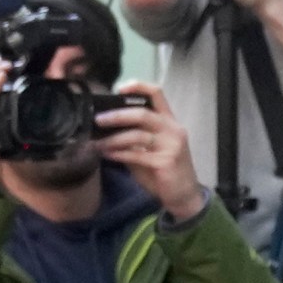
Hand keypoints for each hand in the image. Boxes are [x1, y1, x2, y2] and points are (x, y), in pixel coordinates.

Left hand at [96, 83, 206, 221]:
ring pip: (138, 134)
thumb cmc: (164, 172)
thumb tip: (105, 130)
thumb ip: (133, 139)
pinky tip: (108, 155)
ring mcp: (172, 145)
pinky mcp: (166, 161)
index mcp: (169, 122)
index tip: (119, 89)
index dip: (138, 87)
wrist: (183, 195)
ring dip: (114, 139)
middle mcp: (173, 129)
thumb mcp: (149, 150)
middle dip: (117, 115)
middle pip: (143, 113)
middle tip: (99, 119)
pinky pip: (137, 154)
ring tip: (98, 143)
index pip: (157, 94)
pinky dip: (119, 154)